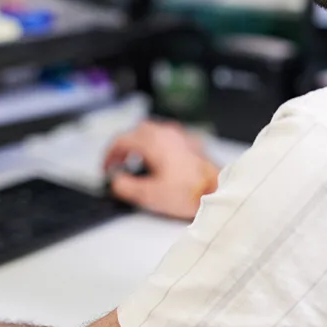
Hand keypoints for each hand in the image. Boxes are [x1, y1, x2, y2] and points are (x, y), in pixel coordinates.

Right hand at [104, 120, 219, 220]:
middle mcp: (166, 134)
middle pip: (136, 131)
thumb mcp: (149, 195)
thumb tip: (116, 181)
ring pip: (153, 132)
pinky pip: (168, 137)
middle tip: (119, 163)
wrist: (219, 190)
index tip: (107, 168)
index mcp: (152, 142)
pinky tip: (161, 163)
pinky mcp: (192, 143)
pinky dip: (157, 146)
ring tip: (137, 163)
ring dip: (140, 144)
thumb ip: (125, 187)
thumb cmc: (190, 191)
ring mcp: (180, 136)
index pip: (121, 140)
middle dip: (124, 147)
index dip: (109, 155)